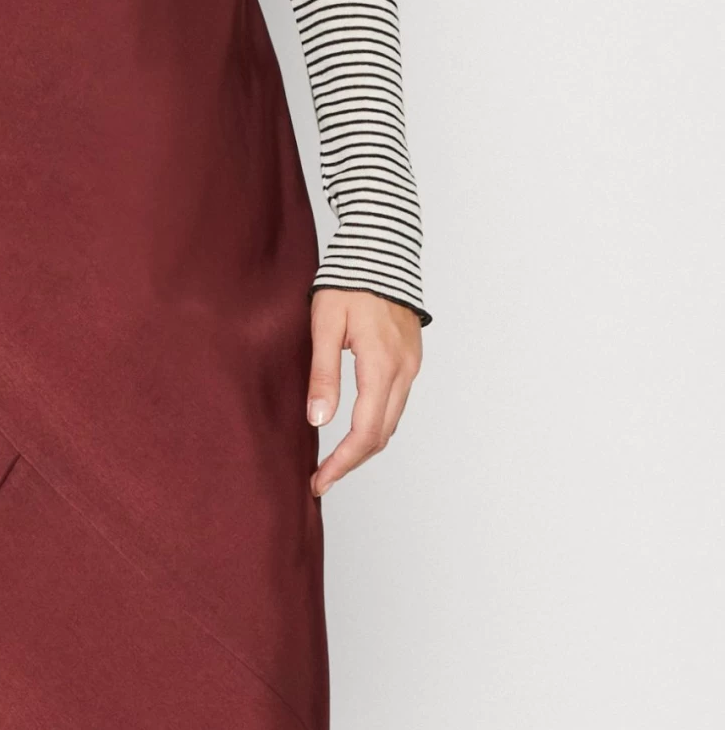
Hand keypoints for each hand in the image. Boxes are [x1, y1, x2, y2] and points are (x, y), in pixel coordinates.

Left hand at [306, 288, 421, 496]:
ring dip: (365, 445)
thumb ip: (323, 373)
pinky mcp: (411, 357)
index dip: (342, 462)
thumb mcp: (325, 323)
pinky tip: (356, 426)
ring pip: (392, 421)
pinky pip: (397, 402)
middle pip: (382, 434)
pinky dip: (377, 423)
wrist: (380, 248)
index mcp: (381, 364)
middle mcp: (403, 371)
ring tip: (335, 459)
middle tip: (322, 478)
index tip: (320, 481)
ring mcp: (411, 365)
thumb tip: (318, 420)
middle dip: (352, 461)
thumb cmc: (348, 281)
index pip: (365, 431)